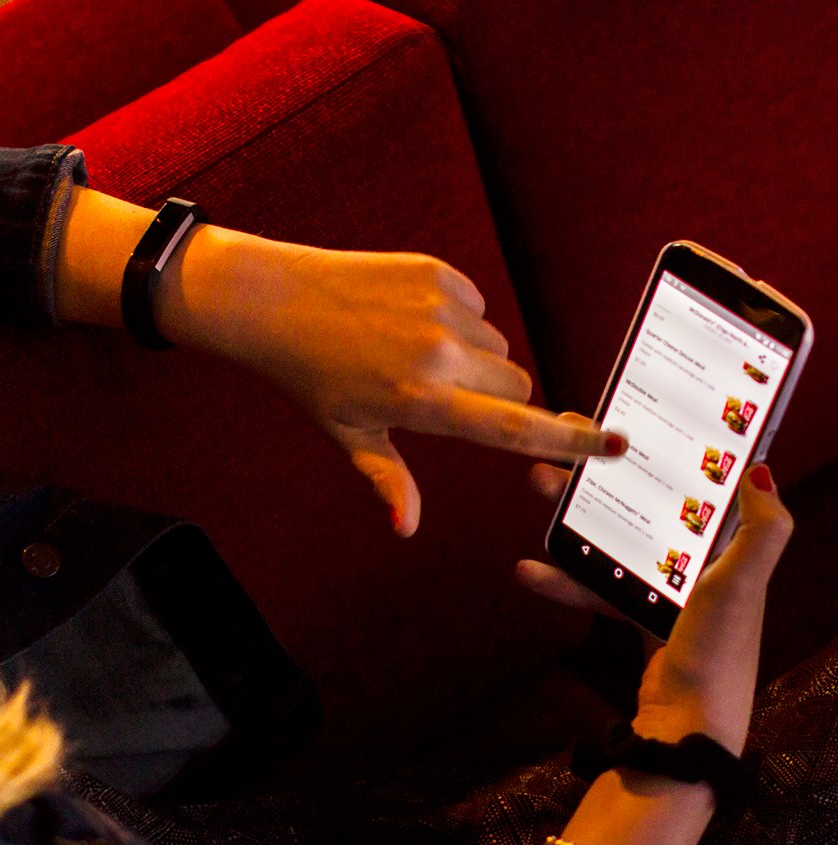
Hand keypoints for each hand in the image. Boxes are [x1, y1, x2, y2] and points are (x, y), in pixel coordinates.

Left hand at [158, 233, 625, 536]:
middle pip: (516, 386)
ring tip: (413, 354)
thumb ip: (389, 479)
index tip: (612, 445)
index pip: (514, 429)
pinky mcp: (437, 272)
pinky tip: (409, 321)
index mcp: (424, 403)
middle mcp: (441, 355)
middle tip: (444, 395)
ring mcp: (441, 309)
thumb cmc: (311, 379)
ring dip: (475, 358)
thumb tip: (406, 528)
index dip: (569, 441)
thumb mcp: (349, 435)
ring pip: (497, 347)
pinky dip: (458, 319)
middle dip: (496, 398)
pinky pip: (478, 306)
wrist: (276, 303)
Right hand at [519, 453, 792, 749]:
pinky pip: (598, 588)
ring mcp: (667, 591)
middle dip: (606, 476)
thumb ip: (763, 530)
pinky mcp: (639, 617)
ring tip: (541, 491)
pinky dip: (567, 582)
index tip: (635, 423)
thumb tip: (762, 471)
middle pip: (646, 506)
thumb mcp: (743, 583)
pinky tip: (532, 572)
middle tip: (570, 448)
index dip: (668, 453)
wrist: (684, 724)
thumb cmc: (718, 651)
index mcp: (729, 551)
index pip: (697, 488)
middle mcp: (700, 566)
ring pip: (615, 540)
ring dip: (576, 519)